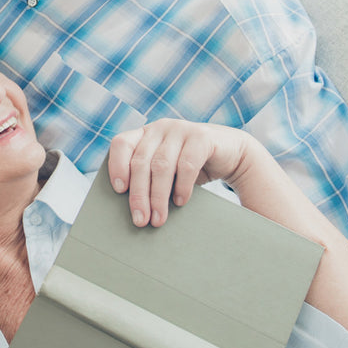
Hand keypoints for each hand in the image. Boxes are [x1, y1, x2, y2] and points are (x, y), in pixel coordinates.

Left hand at [107, 119, 250, 226]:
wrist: (231, 154)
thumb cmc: (190, 167)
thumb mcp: (166, 170)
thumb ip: (148, 178)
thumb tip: (132, 211)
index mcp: (145, 134)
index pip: (121, 144)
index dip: (117, 165)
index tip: (118, 190)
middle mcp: (160, 128)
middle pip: (141, 162)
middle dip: (139, 194)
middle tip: (140, 220)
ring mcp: (181, 129)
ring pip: (161, 165)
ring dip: (158, 196)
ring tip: (158, 219)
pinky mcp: (202, 137)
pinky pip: (186, 164)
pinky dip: (182, 187)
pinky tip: (180, 202)